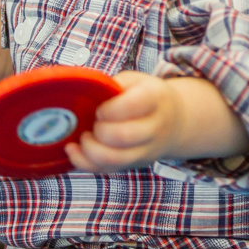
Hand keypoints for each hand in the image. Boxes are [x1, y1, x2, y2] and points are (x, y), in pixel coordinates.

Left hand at [65, 72, 248, 173]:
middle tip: (89, 124)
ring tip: (77, 141)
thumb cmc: (146, 96)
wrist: (176, 121)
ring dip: (91, 152)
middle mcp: (152, 126)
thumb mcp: (138, 81)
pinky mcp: (134, 162)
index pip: (133, 104)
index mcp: (155, 98)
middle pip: (123, 137)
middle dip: (100, 133)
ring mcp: (144, 148)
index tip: (98, 107)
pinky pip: (109, 168)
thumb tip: (81, 83)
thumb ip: (115, 85)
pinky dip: (87, 163)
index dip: (110, 109)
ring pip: (116, 158)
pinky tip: (72, 152)